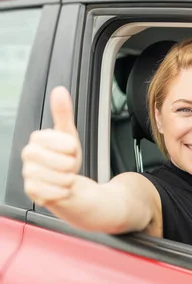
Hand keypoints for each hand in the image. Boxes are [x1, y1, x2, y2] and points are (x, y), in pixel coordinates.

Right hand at [22, 86, 81, 205]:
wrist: (69, 184)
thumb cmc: (67, 158)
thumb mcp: (69, 135)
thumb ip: (63, 114)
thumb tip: (59, 90)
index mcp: (37, 139)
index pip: (53, 139)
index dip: (68, 147)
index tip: (70, 150)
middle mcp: (28, 156)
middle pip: (57, 161)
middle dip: (70, 164)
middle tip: (69, 165)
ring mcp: (28, 174)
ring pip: (56, 177)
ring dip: (68, 178)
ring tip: (66, 176)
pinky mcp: (31, 191)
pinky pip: (52, 192)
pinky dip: (63, 191)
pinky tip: (61, 188)